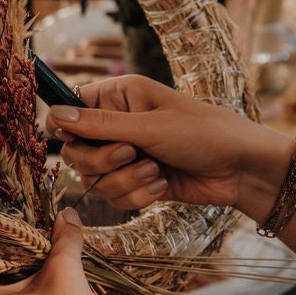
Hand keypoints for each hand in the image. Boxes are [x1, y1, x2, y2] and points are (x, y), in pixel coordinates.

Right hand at [50, 75, 293, 223]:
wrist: (241, 170)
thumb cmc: (204, 134)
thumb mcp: (150, 126)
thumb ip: (100, 124)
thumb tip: (54, 114)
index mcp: (119, 96)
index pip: (70, 108)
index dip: (65, 126)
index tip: (70, 138)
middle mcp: (118, 124)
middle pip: (75, 151)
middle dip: (100, 161)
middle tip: (130, 155)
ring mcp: (127, 156)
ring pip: (94, 179)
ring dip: (125, 182)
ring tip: (156, 171)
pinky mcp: (138, 182)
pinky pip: (114, 198)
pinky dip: (137, 196)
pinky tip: (163, 186)